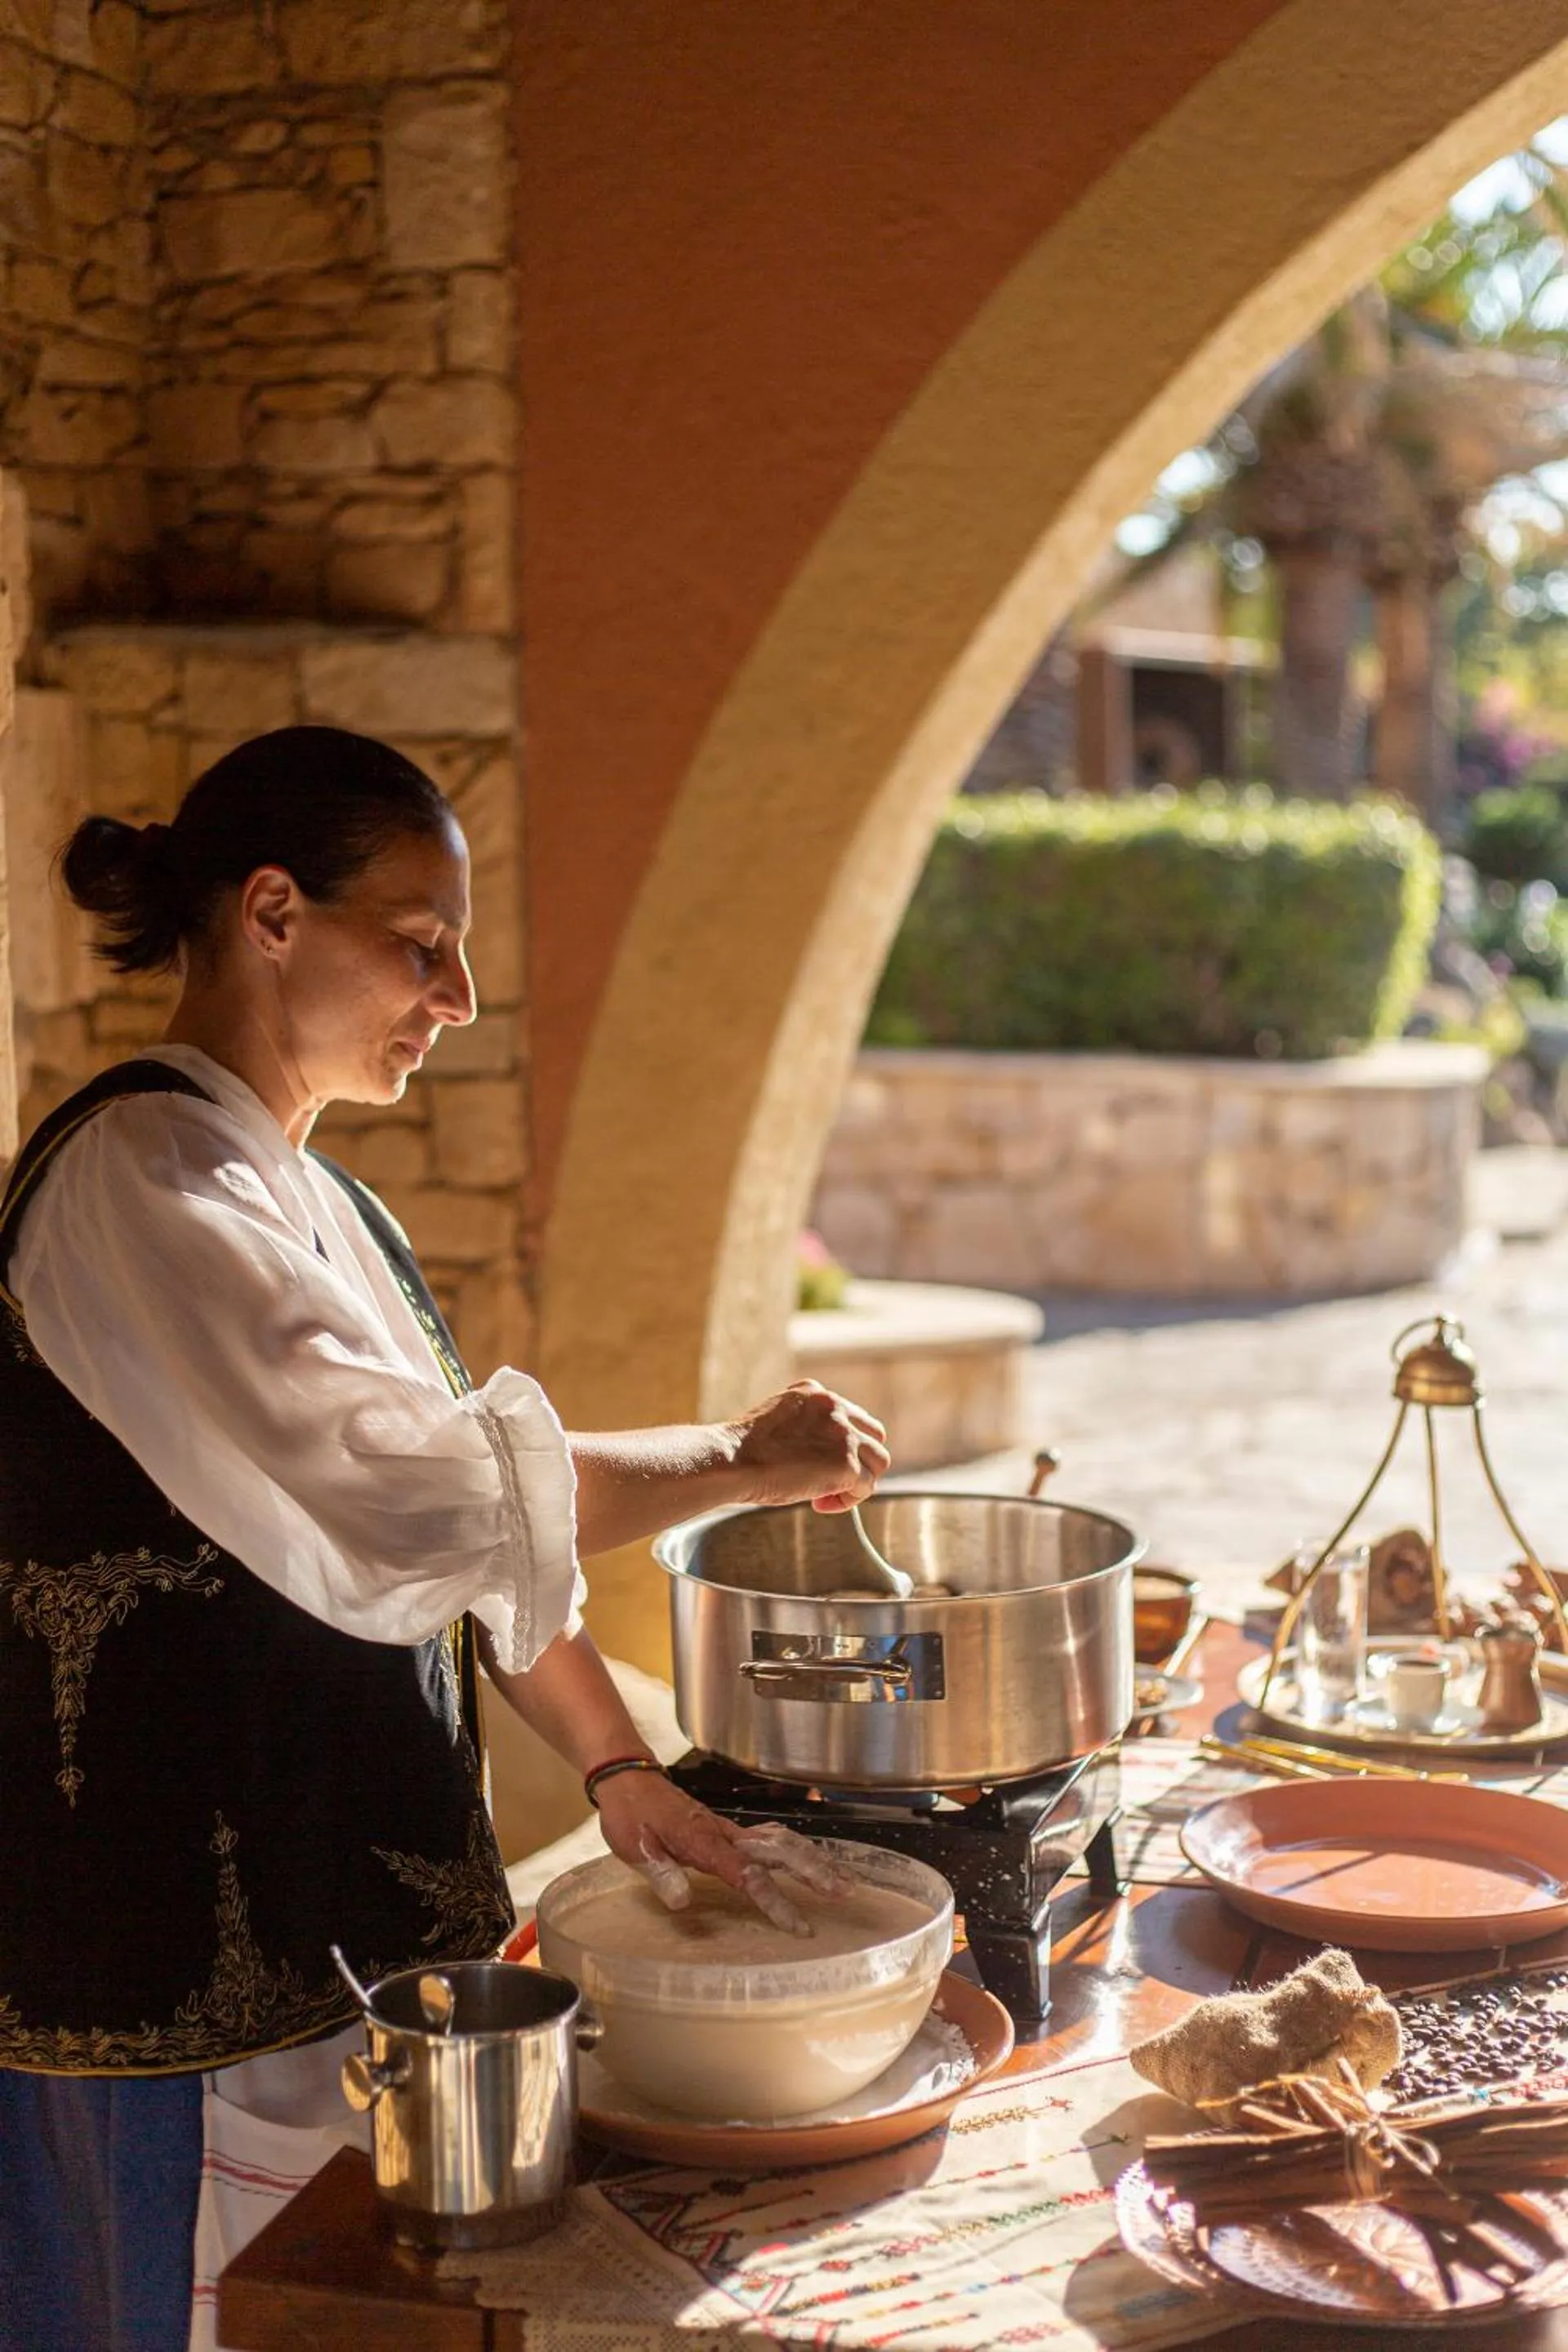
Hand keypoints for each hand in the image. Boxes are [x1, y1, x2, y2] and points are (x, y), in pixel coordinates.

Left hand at [593, 1769, 852, 1935]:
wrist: (628, 1779)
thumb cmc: (630, 1815)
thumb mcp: (635, 1846)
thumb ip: (661, 1873)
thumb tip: (683, 1902)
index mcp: (704, 1842)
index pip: (747, 1874)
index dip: (774, 1900)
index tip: (798, 1925)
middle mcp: (724, 1833)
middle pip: (779, 1852)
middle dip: (813, 1872)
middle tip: (844, 1892)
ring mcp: (729, 1830)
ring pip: (781, 1842)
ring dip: (813, 1860)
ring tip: (842, 1879)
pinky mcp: (727, 1830)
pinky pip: (770, 1838)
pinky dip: (796, 1848)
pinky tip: (810, 1858)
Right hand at [726, 1380, 890, 1514]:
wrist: (732, 1460)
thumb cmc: (742, 1451)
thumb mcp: (778, 1423)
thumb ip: (805, 1428)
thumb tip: (819, 1455)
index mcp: (815, 1393)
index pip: (850, 1417)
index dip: (841, 1445)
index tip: (818, 1463)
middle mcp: (835, 1407)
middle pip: (874, 1435)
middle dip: (858, 1461)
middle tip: (830, 1481)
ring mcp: (844, 1435)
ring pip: (878, 1461)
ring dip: (857, 1482)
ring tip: (826, 1495)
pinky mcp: (847, 1463)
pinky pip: (866, 1487)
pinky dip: (848, 1500)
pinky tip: (821, 1503)